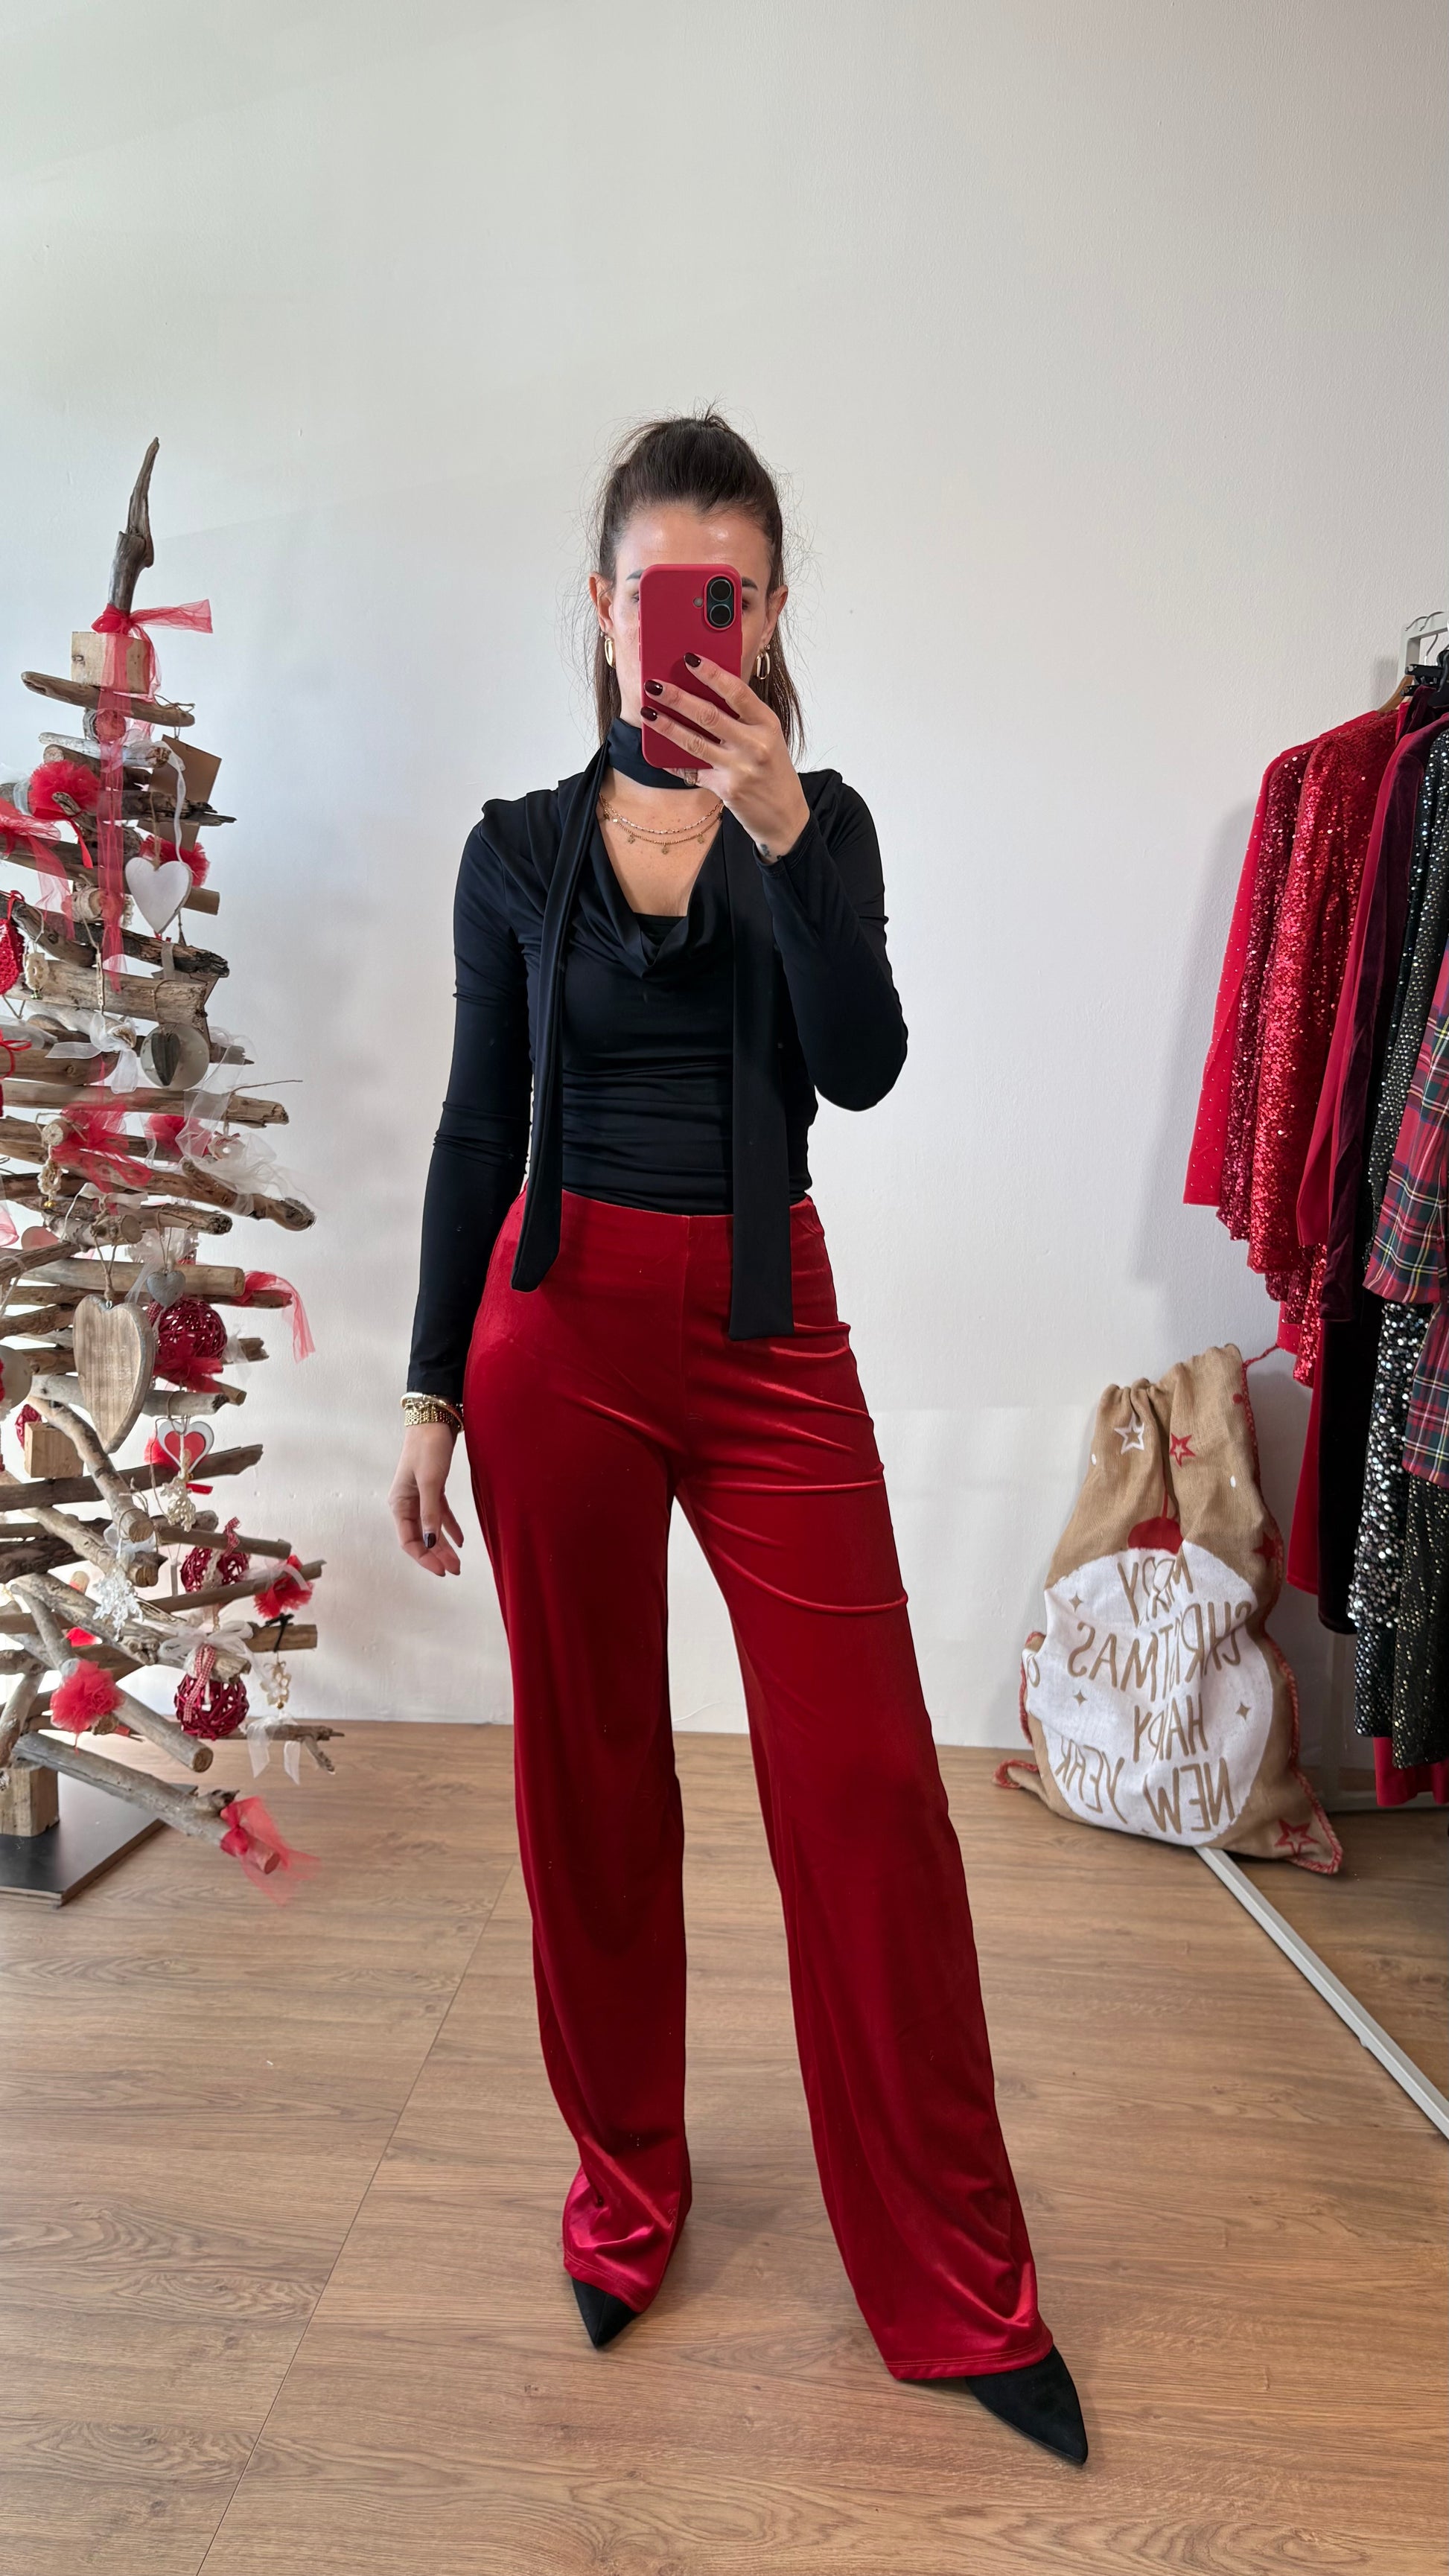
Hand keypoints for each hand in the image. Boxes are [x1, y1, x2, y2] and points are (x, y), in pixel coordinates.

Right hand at [389, 1423, 464, 1576]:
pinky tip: (461, 1540)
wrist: (434, 1419)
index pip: (408, 1540)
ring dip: (444, 1545)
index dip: (424, 1558)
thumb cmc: (428, 1449)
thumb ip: (430, 1513)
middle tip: (455, 1569)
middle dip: (436, 1555)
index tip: (442, 1570)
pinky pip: (440, 1514)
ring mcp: (419, 1496)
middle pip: (420, 1537)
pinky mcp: (432, 1488)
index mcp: (399, 1504)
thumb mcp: (431, 1482)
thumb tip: (430, 1542)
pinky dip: (449, 1527)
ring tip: (459, 1561)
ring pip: (431, 1528)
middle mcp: (407, 1503)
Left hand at [641, 654, 809, 860]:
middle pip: (710, 715)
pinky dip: (672, 762)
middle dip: (678, 698)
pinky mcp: (726, 789)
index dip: (712, 674)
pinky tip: (656, 751)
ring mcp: (740, 769)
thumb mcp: (768, 737)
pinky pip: (692, 771)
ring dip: (667, 726)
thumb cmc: (773, 770)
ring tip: (647, 713)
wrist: (785, 815)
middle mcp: (755, 744)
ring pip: (695, 742)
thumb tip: (702, 692)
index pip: (737, 692)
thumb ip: (742, 717)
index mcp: (767, 723)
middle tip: (654, 685)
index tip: (689, 658)